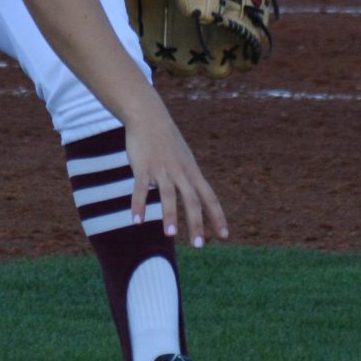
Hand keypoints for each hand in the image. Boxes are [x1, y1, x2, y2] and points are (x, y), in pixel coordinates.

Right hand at [122, 103, 227, 247]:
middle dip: (196, 223)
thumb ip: (189, 178)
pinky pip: (140, 189)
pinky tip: (136, 221)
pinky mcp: (142, 167)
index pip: (209, 197)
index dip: (217, 216)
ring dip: (169, 216)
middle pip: (192, 200)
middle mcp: (180, 172)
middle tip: (199, 245)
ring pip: (168, 195)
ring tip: (170, 236)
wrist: (148, 115)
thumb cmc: (166, 140)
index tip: (224, 235)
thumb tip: (193, 196)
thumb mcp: (184, 158)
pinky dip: (138, 205)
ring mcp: (161, 170)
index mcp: (192, 172)